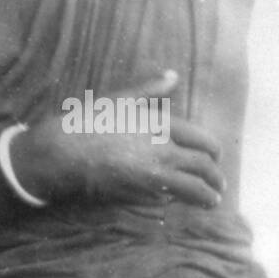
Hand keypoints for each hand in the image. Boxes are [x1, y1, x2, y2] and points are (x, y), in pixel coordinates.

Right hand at [11, 71, 224, 209]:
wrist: (60, 154)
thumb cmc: (87, 122)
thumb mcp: (118, 99)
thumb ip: (149, 88)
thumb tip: (173, 74)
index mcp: (162, 126)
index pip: (204, 141)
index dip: (214, 151)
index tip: (215, 157)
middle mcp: (164, 153)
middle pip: (204, 168)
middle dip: (215, 178)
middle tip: (217, 183)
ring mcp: (154, 178)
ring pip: (194, 191)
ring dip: (207, 197)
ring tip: (211, 201)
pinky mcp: (140, 197)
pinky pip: (170, 202)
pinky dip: (178, 202)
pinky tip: (176, 201)